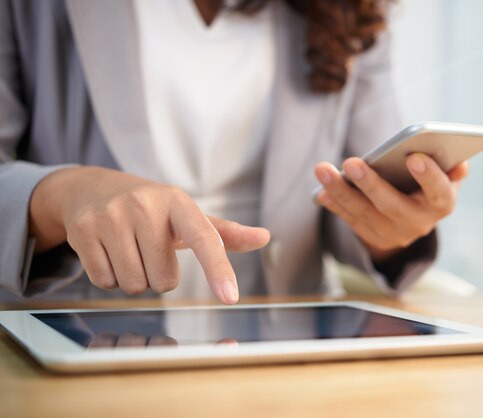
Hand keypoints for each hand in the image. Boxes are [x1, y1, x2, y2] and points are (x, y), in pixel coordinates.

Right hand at [28, 167, 269, 302]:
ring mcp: (111, 216)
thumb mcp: (185, 215)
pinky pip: (104, 282)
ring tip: (128, 250)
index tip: (230, 297)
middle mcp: (145, 205)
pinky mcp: (83, 230)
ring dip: (134, 279)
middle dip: (158, 276)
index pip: (205, 238)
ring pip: (134, 284)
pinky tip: (108, 252)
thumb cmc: (150, 209)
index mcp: (177, 201)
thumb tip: (264, 237)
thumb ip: (223, 232)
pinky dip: (109, 278)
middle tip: (149, 251)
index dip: (218, 269)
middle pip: (163, 279)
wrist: (91, 188)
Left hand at [314, 153, 467, 262]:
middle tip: (351, 162)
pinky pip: (349, 219)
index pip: (439, 193)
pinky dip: (334, 204)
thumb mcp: (443, 178)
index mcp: (441, 205)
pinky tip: (320, 192)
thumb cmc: (427, 186)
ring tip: (323, 169)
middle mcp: (417, 223)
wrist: (411, 220)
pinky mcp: (370, 235)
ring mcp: (392, 233)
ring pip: (363, 213)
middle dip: (371, 185)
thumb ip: (450, 170)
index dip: (429, 177)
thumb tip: (460, 164)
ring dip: (341, 191)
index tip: (414, 157)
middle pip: (393, 206)